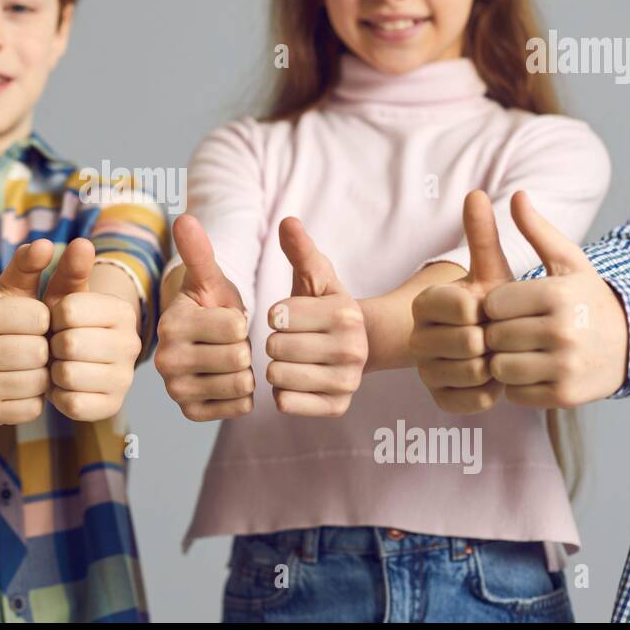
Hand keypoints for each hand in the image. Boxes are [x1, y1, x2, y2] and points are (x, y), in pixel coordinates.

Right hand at [0, 239, 52, 424]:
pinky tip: (23, 383)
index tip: (31, 320)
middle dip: (46, 347)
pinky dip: (36, 397)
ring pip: (39, 382)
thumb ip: (34, 263)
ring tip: (28, 363)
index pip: (40, 317)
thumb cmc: (12, 315)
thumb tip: (45, 244)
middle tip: (31, 344)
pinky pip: (33, 407)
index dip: (45, 319)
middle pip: (39, 352)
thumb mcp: (20, 286)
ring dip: (43, 373)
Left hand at [42, 238, 140, 421]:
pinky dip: (58, 396)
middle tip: (57, 345)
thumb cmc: (62, 322)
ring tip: (60, 364)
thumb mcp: (62, 291)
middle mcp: (132, 343)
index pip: (69, 310)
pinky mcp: (112, 407)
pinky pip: (70, 403)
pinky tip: (64, 386)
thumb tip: (82, 242)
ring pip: (67, 374)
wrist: (68, 360)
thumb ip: (69, 267)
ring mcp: (125, 378)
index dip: (52, 316)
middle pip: (68, 343)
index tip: (58, 319)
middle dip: (51, 344)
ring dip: (53, 371)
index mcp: (123, 310)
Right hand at [155, 214, 254, 421]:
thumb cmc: (211, 305)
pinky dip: (243, 394)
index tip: (226, 317)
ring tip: (229, 359)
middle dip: (244, 347)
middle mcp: (165, 361)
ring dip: (245, 371)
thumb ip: (199, 252)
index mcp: (170, 324)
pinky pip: (239, 407)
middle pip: (238, 358)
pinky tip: (229, 379)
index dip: (241, 319)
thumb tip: (183, 217)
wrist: (204, 339)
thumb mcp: (210, 278)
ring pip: (240, 384)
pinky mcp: (190, 413)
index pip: (234, 326)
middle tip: (230, 341)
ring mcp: (176, 390)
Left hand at [266, 217, 365, 416]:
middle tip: (292, 339)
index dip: (275, 315)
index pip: (278, 317)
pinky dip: (282, 392)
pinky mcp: (338, 408)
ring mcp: (348, 382)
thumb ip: (299, 250)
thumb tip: (287, 221)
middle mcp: (353, 350)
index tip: (288, 316)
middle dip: (275, 341)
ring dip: (276, 367)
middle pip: (275, 348)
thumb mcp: (314, 276)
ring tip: (293, 358)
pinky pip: (285, 402)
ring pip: (277, 376)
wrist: (354, 346)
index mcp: (346, 313)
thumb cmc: (323, 307)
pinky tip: (297, 379)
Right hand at [410, 190, 513, 413]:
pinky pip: (474, 400)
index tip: (488, 305)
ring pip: (471, 372)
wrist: (488, 342)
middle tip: (496, 333)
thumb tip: (477, 193)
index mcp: (424, 302)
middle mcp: (416, 337)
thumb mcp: (490, 268)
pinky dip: (492, 390)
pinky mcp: (438, 399)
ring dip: (496, 365)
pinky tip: (494, 377)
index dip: (486, 309)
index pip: (463, 307)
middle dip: (493, 338)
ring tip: (497, 354)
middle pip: (468, 343)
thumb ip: (482, 235)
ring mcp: (425, 370)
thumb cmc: (492, 302)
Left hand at [483, 191, 628, 406]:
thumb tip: (516, 195)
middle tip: (513, 332)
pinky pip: (516, 394)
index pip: (493, 305)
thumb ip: (538, 231)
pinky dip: (518, 386)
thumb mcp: (570, 262)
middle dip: (497, 335)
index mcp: (558, 296)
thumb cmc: (590, 298)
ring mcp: (565, 366)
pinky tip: (533, 371)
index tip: (509, 308)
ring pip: (501, 368)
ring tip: (520, 351)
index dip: (495, 308)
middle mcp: (563, 331)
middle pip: (494, 338)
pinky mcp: (565, 396)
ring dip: (504, 362)